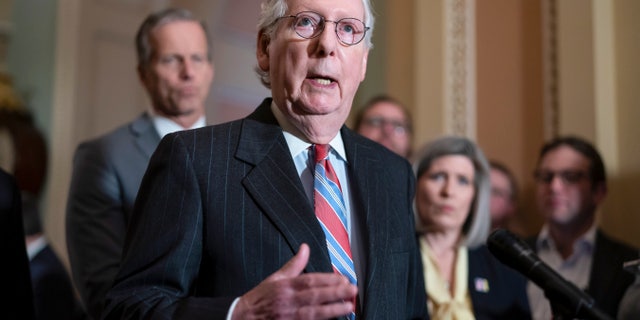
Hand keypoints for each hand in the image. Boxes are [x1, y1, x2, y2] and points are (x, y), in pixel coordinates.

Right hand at [232, 243, 356, 319]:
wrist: (242, 318)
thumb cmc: (261, 298)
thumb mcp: (276, 278)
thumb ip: (294, 264)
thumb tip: (305, 248)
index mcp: (285, 286)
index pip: (310, 281)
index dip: (328, 279)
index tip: (343, 278)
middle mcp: (288, 301)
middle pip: (314, 296)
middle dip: (335, 293)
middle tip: (352, 290)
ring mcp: (289, 316)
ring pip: (313, 313)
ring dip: (332, 310)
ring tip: (348, 306)